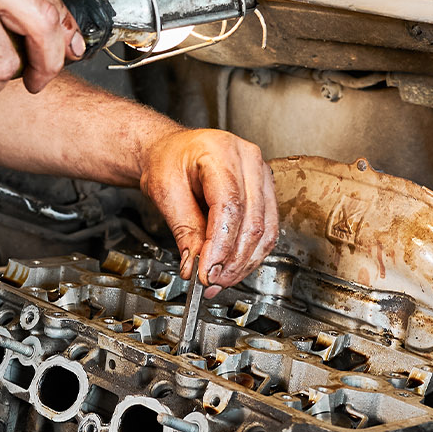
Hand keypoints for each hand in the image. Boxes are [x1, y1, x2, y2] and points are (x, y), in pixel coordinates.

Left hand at [137, 128, 277, 292]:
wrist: (173, 151)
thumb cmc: (168, 160)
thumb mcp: (165, 192)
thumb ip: (184, 229)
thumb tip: (195, 265)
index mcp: (221, 152)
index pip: (229, 206)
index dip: (220, 246)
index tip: (205, 271)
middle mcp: (248, 160)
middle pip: (252, 221)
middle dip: (232, 260)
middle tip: (210, 281)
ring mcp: (261, 175)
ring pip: (265, 230)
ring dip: (243, 262)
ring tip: (219, 280)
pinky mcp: (264, 191)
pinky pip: (267, 229)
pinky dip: (250, 254)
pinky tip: (232, 268)